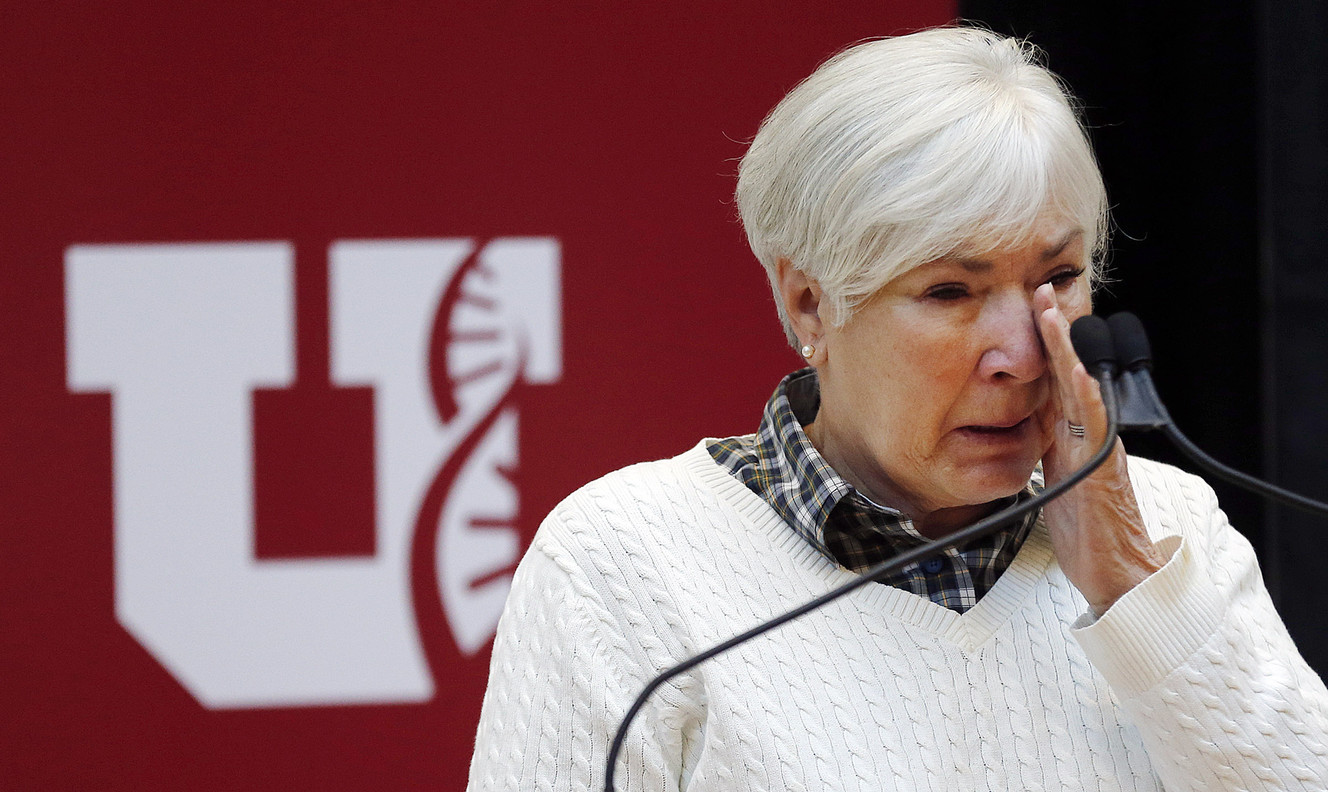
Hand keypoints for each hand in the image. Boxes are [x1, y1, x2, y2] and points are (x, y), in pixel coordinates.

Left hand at [1033, 284, 1168, 615]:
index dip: (1044, 343)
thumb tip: (1020, 418)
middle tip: (1040, 290)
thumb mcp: (1053, 474)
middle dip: (1055, 331)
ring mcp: (1098, 447)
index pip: (1056, 378)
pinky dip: (1087, 398)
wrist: (1114, 571)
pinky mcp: (1102, 469)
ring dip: (1068, 350)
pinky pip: (1096, 428)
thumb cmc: (1085, 526)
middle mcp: (1089, 433)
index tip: (1030, 305)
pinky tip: (1078, 374)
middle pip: (1069, 372)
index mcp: (1072, 434)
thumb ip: (1044, 443)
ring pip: (1083, 389)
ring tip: (1054, 315)